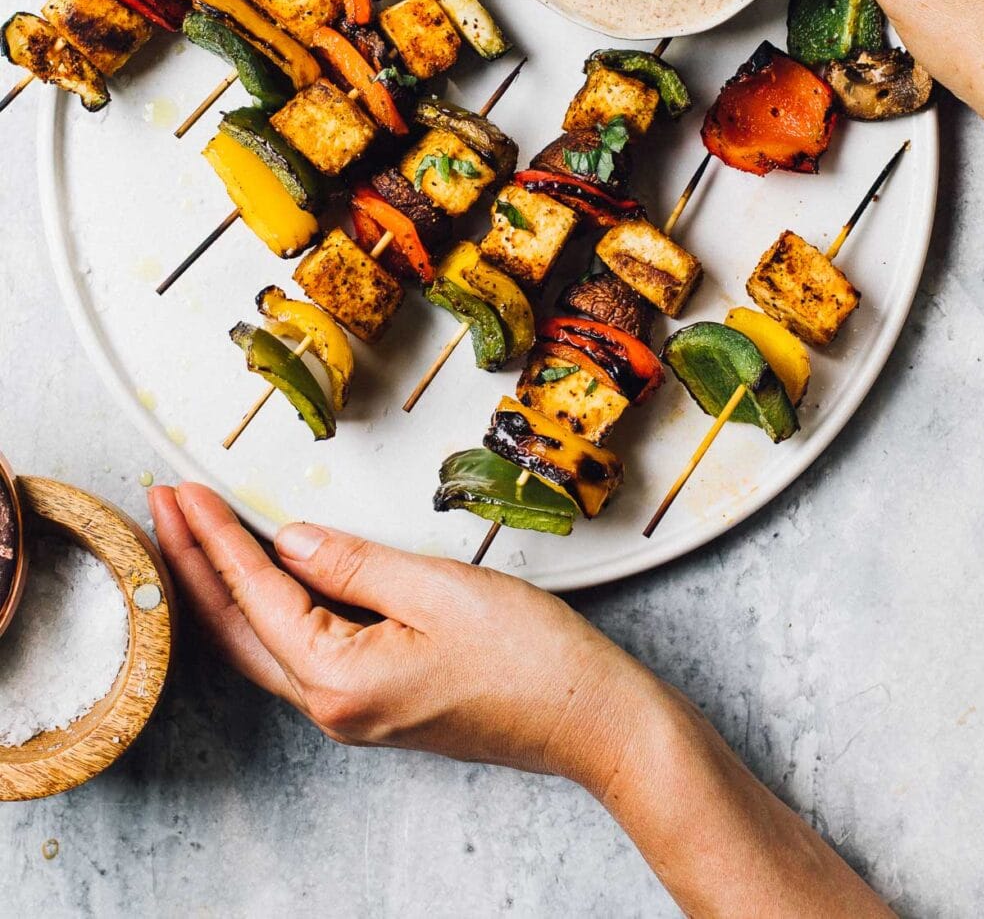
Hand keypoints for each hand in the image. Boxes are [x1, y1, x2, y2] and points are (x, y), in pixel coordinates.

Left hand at [150, 483, 892, 914]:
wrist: (592, 721)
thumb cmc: (531, 657)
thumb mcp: (440, 590)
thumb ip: (353, 563)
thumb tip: (288, 540)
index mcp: (340, 678)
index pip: (255, 595)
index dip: (214, 538)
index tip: (181, 490)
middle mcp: (333, 705)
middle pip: (237, 630)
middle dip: (195, 564)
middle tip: (163, 504)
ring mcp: (353, 711)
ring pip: (260, 646)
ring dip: (223, 588)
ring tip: (194, 533)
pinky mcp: (376, 703)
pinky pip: (296, 652)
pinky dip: (265, 609)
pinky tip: (264, 576)